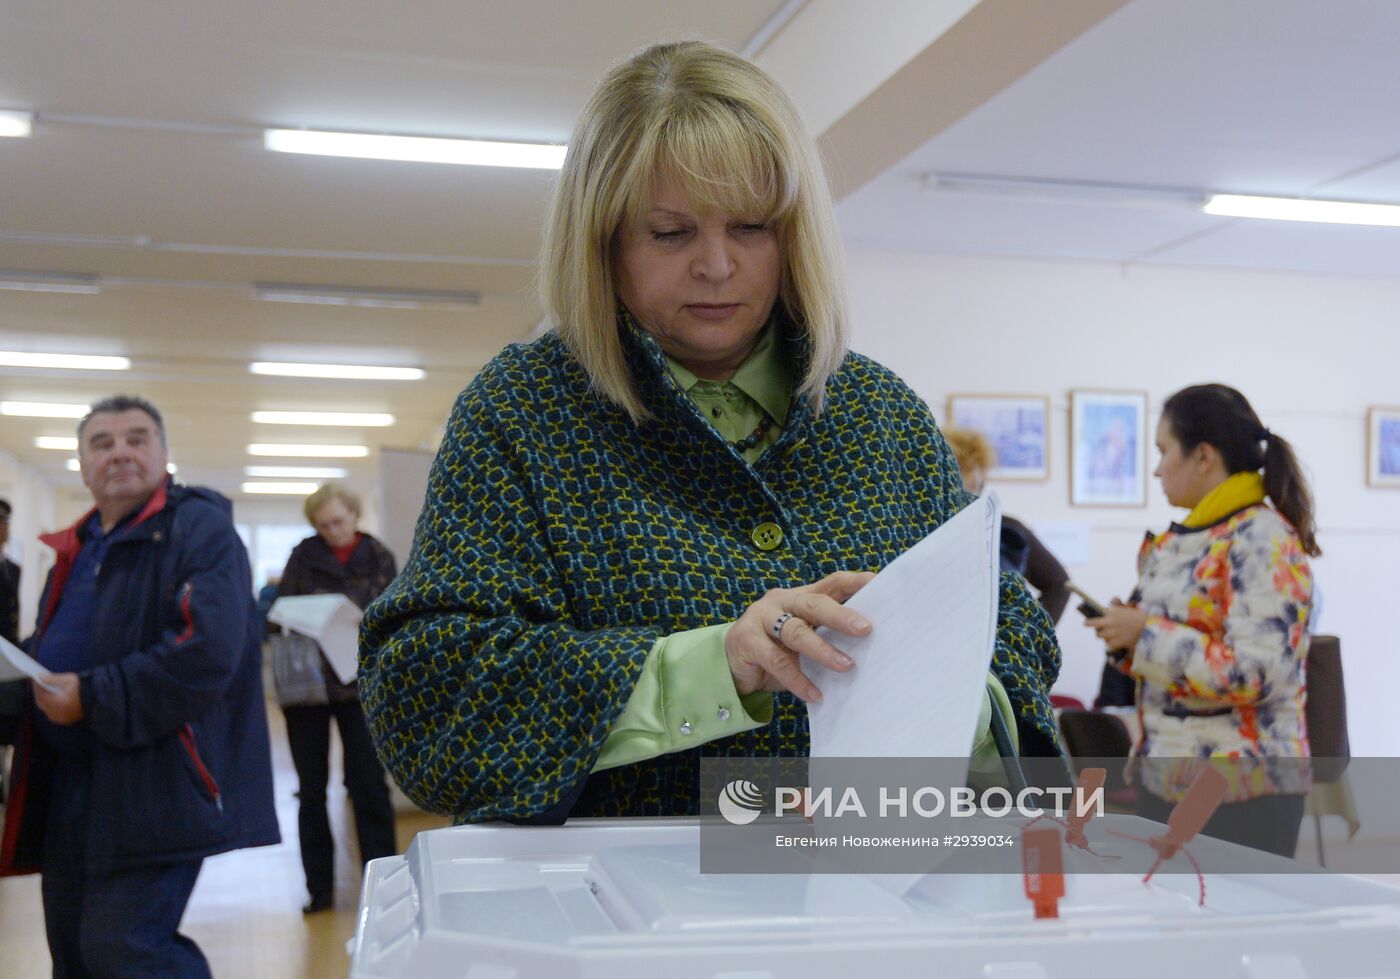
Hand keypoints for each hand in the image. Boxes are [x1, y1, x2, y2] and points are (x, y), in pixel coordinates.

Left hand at [34, 672, 83, 724]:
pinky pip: (53, 714)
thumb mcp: (69, 680)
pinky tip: (54, 700)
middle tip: (40, 684)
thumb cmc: (83, 689)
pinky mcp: (64, 721)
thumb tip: (40, 676)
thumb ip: (53, 679)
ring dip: (45, 700)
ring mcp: (59, 718)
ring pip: (46, 709)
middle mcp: (55, 713)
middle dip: (39, 693)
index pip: (39, 694)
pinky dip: (51, 707)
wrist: (98, 700)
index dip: (36, 687)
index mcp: (55, 703)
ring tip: (47, 691)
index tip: (36, 679)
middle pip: (41, 703)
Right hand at [725, 571, 874, 701]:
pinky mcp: (747, 641)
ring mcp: (761, 618)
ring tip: (846, 666)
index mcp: (800, 596)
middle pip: (814, 604)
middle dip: (841, 616)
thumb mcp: (802, 637)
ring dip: (822, 650)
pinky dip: (798, 680)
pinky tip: (815, 694)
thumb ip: (825, 634)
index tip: (879, 584)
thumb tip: (868, 646)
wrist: (729, 664)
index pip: (831, 583)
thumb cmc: (775, 649)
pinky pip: (777, 662)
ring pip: (796, 632)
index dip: (855, 583)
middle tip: (865, 629)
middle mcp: (781, 602)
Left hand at [1086, 601, 1147, 651]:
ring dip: (1104, 635)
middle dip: (1093, 627)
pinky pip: (1108, 644)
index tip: (1086, 622)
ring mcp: (1111, 633)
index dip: (1089, 620)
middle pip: (1092, 626)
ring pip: (1100, 636)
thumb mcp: (1126, 608)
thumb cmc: (1137, 617)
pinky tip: (1118, 639)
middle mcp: (1109, 622)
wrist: (1148, 628)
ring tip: (1112, 633)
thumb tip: (1112, 600)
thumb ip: (1116, 603)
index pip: (1093, 616)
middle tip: (1093, 627)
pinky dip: (1111, 643)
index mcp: (1111, 612)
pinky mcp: (1116, 643)